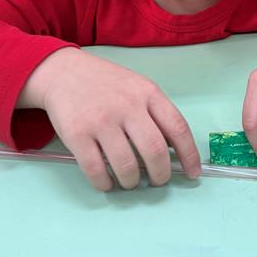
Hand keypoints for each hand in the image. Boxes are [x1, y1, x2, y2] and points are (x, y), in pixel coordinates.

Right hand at [20, 48, 201, 190]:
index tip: (193, 173)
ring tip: (130, 180)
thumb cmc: (106, 84)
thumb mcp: (137, 87)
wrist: (64, 72)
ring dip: (132, 182)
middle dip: (160, 174)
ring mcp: (101, 120)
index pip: (178, 127)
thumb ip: (155, 113)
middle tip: (157, 180)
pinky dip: (105, 184)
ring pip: (126, 166)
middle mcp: (127, 106)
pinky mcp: (77, 134)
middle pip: (155, 151)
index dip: (189, 155)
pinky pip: (96, 170)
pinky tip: (107, 182)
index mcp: (148, 93)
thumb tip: (174, 152)